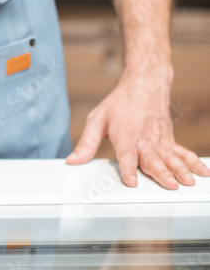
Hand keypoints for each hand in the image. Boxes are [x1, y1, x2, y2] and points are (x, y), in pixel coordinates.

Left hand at [67, 67, 209, 188]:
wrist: (144, 85)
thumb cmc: (119, 104)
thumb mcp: (97, 119)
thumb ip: (87, 143)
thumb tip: (73, 161)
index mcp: (125, 135)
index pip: (126, 155)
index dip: (128, 168)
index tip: (131, 181)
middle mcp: (144, 139)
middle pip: (152, 159)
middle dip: (161, 173)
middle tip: (169, 185)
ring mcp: (159, 140)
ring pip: (170, 157)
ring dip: (180, 170)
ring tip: (187, 182)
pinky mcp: (169, 140)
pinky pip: (182, 153)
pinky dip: (193, 162)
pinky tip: (202, 172)